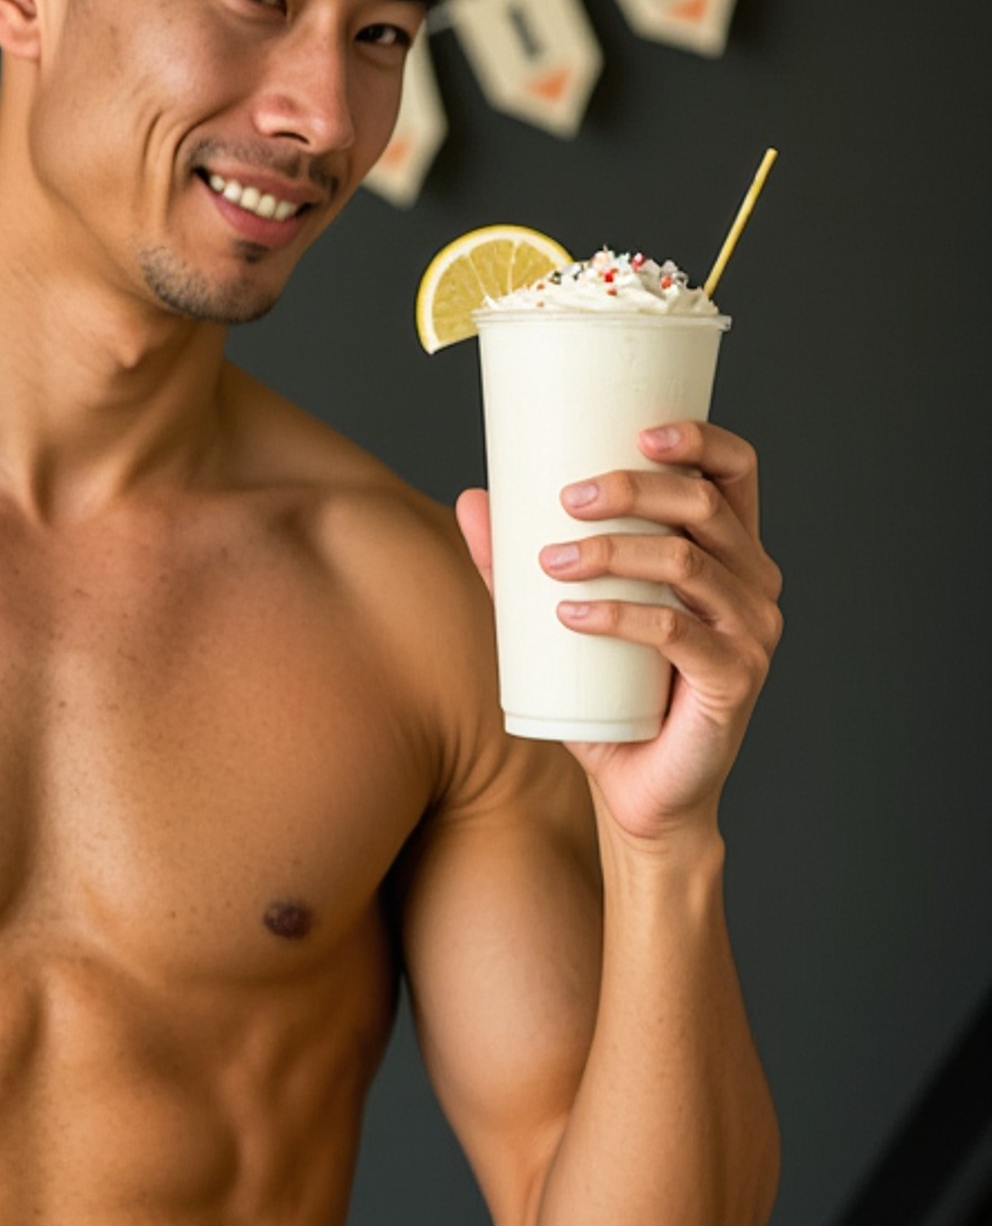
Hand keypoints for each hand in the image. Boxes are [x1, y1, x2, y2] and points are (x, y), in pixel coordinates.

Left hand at [454, 421, 783, 842]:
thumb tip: (472, 499)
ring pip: (689, 563)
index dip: (701, 440)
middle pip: (706, 507)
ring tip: (550, 561)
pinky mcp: (735, 679)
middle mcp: (752, 585)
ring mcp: (751, 633)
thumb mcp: (561, 619)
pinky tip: (571, 614)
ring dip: (613, 552)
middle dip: (634, 491)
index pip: (736, 474)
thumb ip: (518, 564)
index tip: (638, 432)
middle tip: (568, 499)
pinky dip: (620, 616)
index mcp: (728, 555)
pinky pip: (678, 632)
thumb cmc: (610, 701)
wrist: (640, 794)